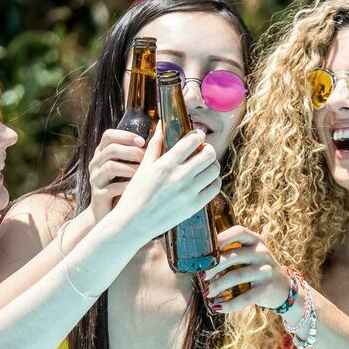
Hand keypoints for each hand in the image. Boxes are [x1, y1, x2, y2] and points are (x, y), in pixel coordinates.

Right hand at [87, 129, 145, 220]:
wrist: (105, 213)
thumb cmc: (123, 187)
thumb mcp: (128, 168)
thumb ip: (137, 155)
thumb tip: (160, 140)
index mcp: (102, 154)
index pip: (109, 136)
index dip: (125, 135)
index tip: (142, 141)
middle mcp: (96, 164)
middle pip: (111, 149)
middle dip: (131, 151)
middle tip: (146, 157)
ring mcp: (95, 179)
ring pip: (110, 166)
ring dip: (130, 168)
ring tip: (143, 172)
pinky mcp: (98, 195)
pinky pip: (112, 188)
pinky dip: (127, 186)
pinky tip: (138, 188)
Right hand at [110, 124, 220, 243]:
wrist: (134, 223)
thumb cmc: (135, 194)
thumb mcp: (143, 166)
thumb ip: (155, 145)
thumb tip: (160, 125)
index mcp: (167, 163)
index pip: (193, 141)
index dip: (199, 135)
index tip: (198, 136)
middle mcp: (180, 176)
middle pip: (209, 154)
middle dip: (208, 149)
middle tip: (203, 151)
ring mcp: (189, 191)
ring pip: (214, 170)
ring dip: (212, 164)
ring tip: (204, 166)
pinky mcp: (194, 205)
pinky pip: (215, 188)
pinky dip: (214, 181)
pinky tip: (206, 181)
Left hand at [200, 226, 292, 312]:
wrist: (283, 288)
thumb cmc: (257, 269)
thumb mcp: (250, 255)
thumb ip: (231, 251)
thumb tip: (201, 258)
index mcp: (256, 240)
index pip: (238, 232)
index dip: (220, 238)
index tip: (205, 250)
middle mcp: (262, 252)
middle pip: (233, 256)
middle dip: (214, 267)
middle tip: (202, 276)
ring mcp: (266, 270)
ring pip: (237, 276)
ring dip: (218, 285)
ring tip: (207, 292)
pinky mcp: (267, 288)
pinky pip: (245, 297)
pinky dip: (229, 304)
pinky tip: (218, 307)